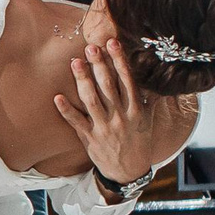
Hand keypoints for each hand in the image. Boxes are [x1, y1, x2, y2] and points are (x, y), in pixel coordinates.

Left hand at [55, 38, 195, 187]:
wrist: (129, 172)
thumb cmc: (139, 142)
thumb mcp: (148, 121)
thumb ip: (149, 99)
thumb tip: (157, 80)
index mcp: (136, 110)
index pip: (127, 80)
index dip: (119, 60)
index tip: (112, 43)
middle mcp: (120, 117)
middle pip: (108, 86)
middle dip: (99, 65)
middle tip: (90, 47)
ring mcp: (104, 128)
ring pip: (91, 101)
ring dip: (82, 80)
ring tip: (75, 62)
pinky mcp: (90, 139)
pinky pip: (76, 122)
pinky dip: (67, 110)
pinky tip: (57, 97)